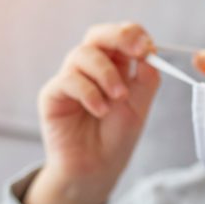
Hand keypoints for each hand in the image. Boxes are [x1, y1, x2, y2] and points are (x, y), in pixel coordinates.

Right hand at [24, 22, 159, 203]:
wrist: (97, 169)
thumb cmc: (117, 137)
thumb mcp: (139, 106)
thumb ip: (146, 79)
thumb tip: (151, 51)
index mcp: (115, 65)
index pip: (121, 35)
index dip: (133, 34)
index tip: (148, 46)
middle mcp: (90, 67)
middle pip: (98, 35)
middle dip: (118, 37)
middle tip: (137, 51)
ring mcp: (70, 78)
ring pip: (83, 54)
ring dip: (106, 73)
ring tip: (118, 97)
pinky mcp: (53, 94)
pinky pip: (68, 80)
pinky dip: (89, 93)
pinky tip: (100, 110)